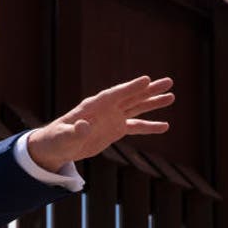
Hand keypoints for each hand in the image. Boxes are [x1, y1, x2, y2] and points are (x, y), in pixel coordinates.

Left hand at [27, 76, 174, 172]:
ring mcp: (112, 118)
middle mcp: (105, 109)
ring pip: (136, 108)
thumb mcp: (63, 137)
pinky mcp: (115, 130)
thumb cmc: (56, 139)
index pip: (114, 94)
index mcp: (93, 106)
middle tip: (169, 82)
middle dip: (149, 90)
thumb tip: (84, 126)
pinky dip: (149, 127)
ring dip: (153, 103)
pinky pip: (135, 127)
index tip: (146, 80)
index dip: (130, 87)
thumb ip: (74, 132)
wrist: (56, 147)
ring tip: (171, 96)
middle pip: (130, 96)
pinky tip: (165, 126)